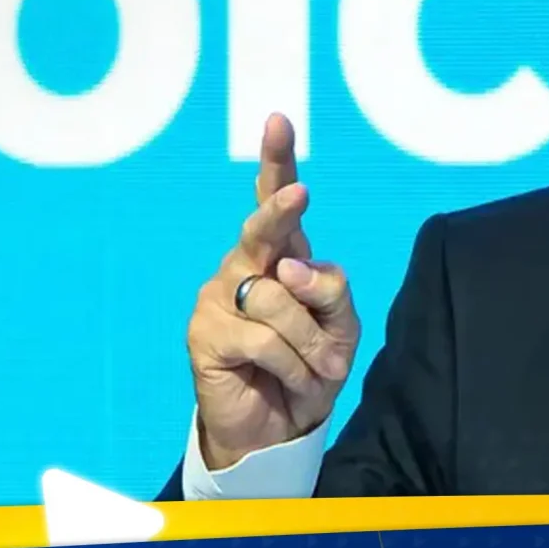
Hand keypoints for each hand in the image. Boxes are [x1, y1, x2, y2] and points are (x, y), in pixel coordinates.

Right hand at [186, 114, 360, 469]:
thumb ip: (330, 290)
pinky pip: (265, 338)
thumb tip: (291, 267)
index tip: (279, 120)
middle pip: (263, 229)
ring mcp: (218, 296)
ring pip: (278, 298)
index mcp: (282, 254)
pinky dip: (292, 363)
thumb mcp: (343, 327)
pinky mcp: (204, 335)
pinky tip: (289, 379)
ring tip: (314, 368)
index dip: (277, 160)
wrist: (283, 427)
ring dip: (311, 341)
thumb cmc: (313, 366)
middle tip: (301, 195)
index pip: (276, 199)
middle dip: (281, 211)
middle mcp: (246, 265)